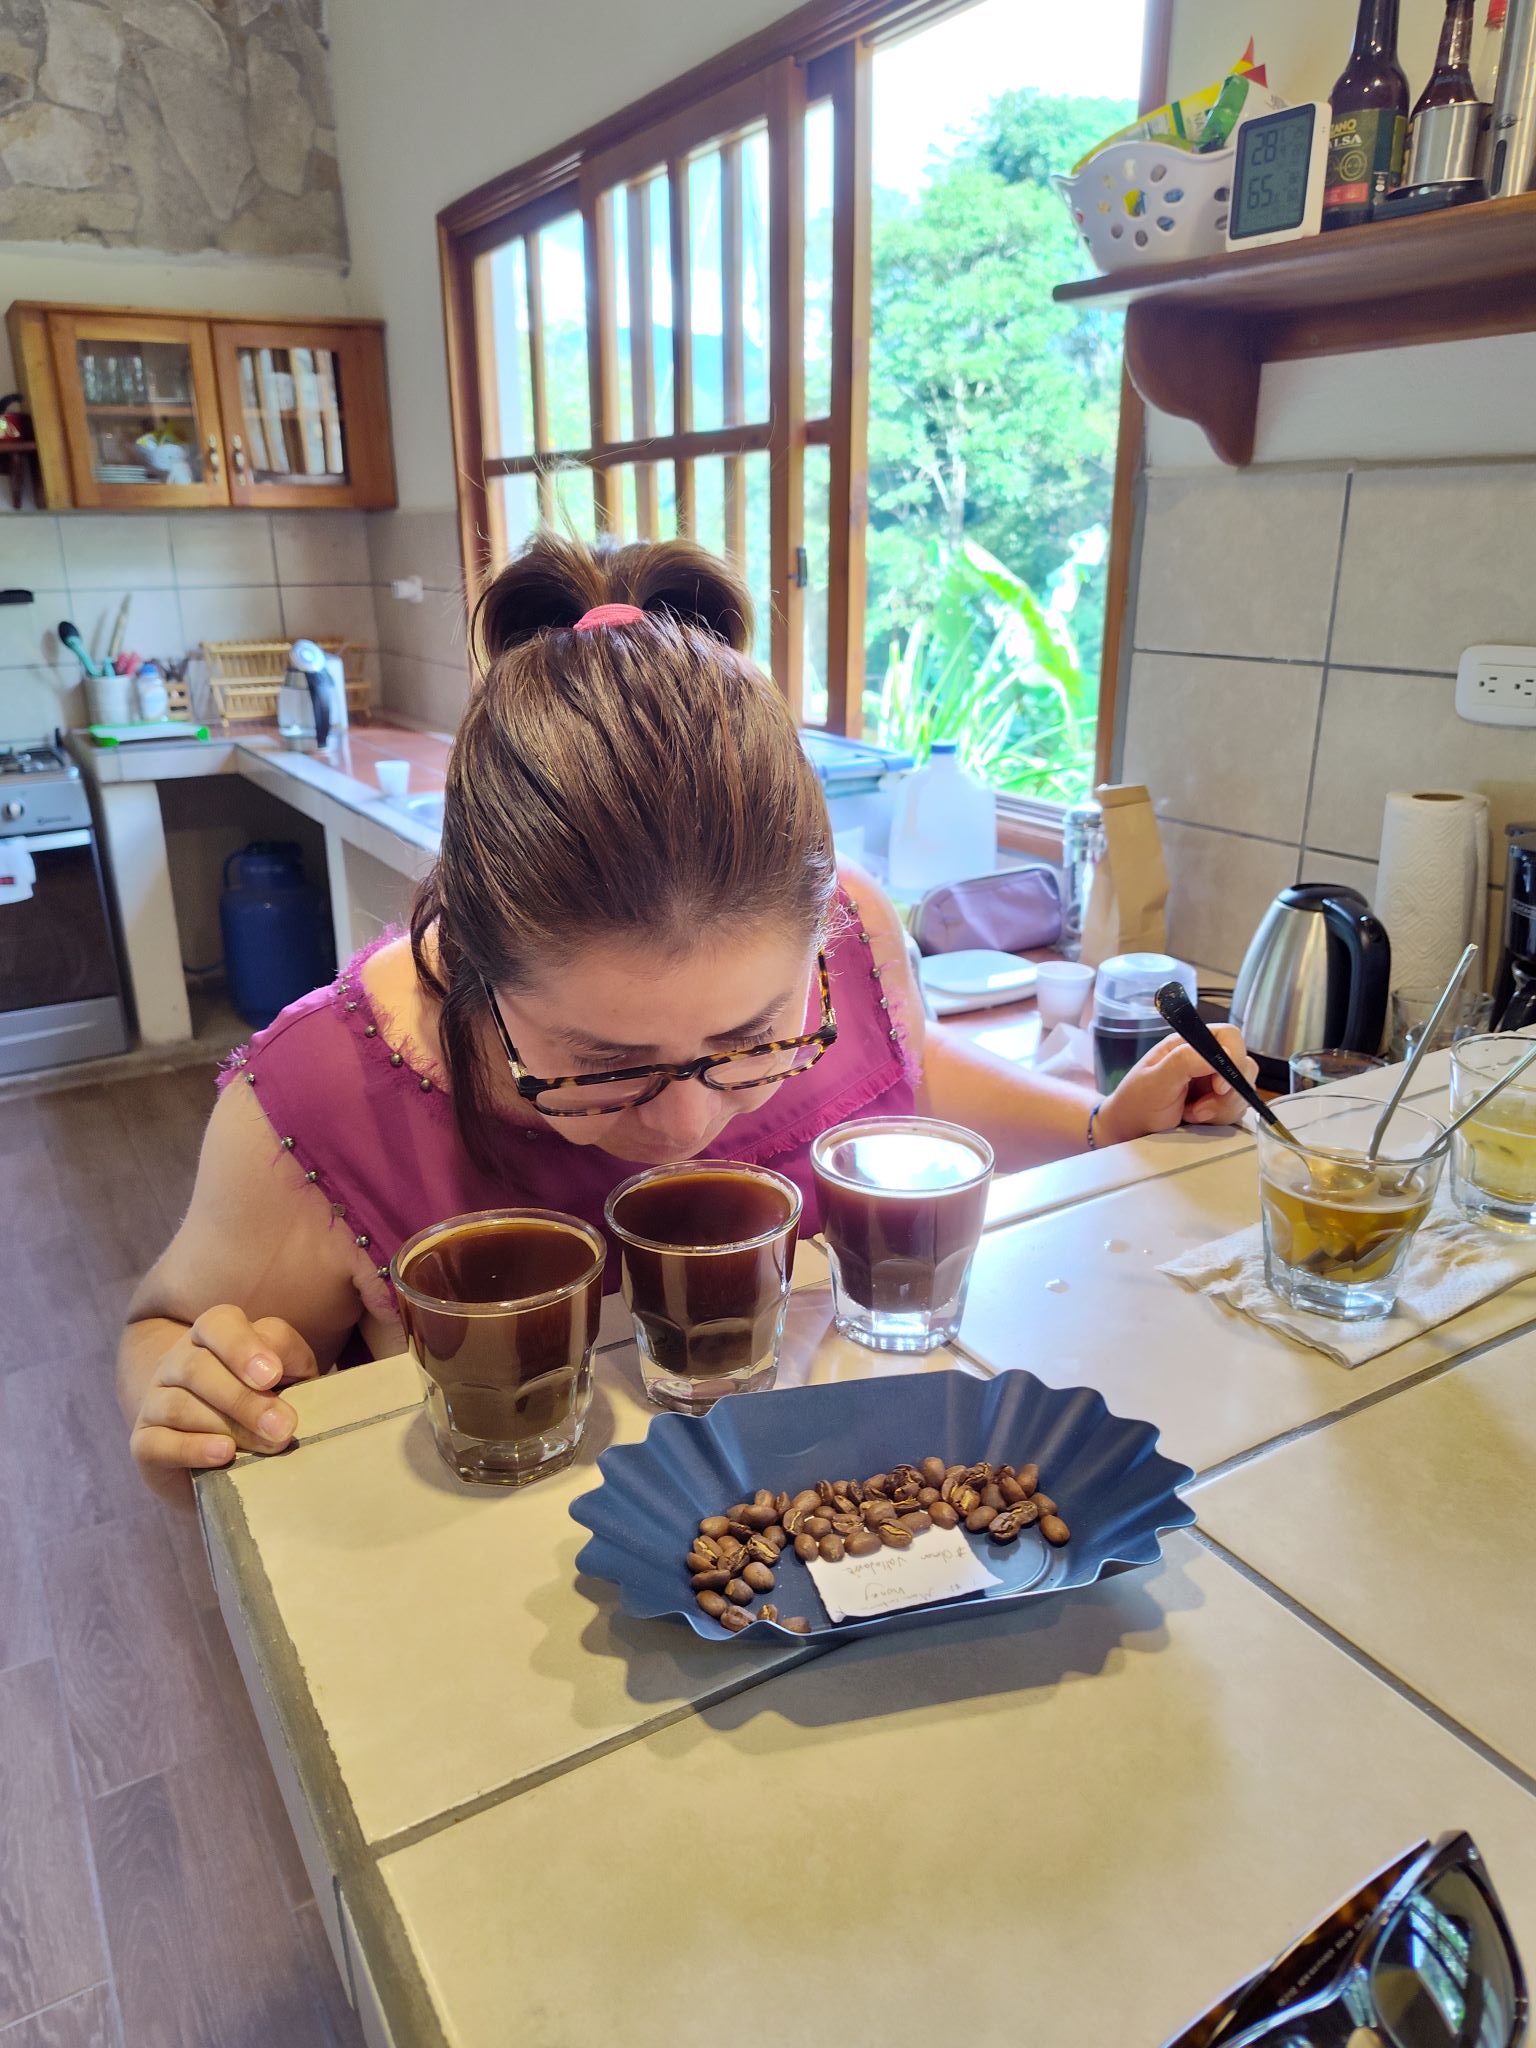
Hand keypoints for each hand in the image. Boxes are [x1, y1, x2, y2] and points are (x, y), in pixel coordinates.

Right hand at [130, 1307, 317, 1503]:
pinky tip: (223, 1454)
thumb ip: (291, 1365)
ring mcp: (154, 1401)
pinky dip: (192, 1448)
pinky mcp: (144, 1443)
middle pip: (199, 1367)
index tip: (273, 1376)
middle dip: (244, 1399)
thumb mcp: (290, 1380)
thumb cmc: (265, 1405)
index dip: (244, 1347)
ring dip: (227, 1426)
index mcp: (213, 1335)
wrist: (225, 1456)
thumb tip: (285, 1372)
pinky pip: (157, 1442)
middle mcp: (177, 1361)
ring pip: (179, 1404)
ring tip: (267, 1446)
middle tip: (284, 1426)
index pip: (220, 1324)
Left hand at [1095, 1024, 1258, 1145]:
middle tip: (1199, 1110)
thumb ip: (1184, 1062)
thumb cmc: (1136, 1103)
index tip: (1218, 1086)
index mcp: (1189, 1044)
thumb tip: (1220, 1056)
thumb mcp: (1155, 1081)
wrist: (1128, 1132)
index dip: (1233, 1058)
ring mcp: (1214, 1082)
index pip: (1229, 1037)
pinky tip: (1196, 1121)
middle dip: (1227, 1092)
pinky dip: (1221, 1119)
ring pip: (1243, 1090)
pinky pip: (1237, 1108)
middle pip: (1243, 1066)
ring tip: (1191, 1115)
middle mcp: (1205, 1060)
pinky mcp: (1218, 1104)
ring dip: (1222, 1108)